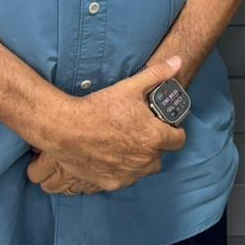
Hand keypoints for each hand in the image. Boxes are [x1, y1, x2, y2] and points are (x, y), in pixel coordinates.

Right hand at [27, 56, 186, 194]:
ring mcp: (129, 174)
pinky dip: (123, 170)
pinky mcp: (112, 183)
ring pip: (144, 169)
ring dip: (141, 159)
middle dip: (155, 145)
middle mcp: (145, 160)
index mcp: (154, 137)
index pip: (178, 140)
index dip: (174, 131)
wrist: (66, 128)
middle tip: (142, 132)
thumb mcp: (130, 87)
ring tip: (127, 143)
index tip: (165, 126)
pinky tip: (113, 156)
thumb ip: (158, 74)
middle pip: (161, 155)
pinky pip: (126, 178)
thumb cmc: (99, 108)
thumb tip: (178, 61)